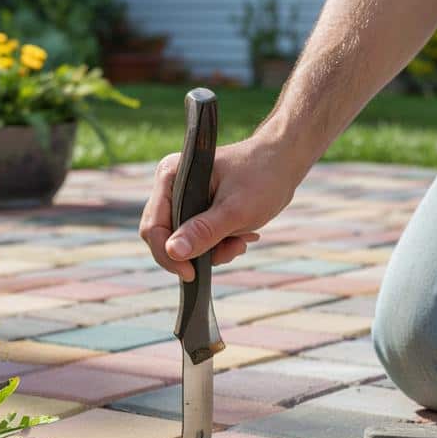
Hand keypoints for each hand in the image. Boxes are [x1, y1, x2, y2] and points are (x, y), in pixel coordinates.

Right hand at [138, 138, 304, 280]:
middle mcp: (171, 186)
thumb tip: (173, 252)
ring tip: (241, 241)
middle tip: (230, 251)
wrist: (283, 163)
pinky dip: (218, 245)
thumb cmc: (262, 178)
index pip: (154, 226)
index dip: (168, 254)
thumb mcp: (235, 210)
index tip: (191, 273)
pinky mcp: (197, 208)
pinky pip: (197, 238)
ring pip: (183, 242)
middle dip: (196, 252)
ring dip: (213, 251)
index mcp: (171, 176)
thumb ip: (204, 231)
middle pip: (165, 236)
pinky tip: (240, 237)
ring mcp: (183, 197)